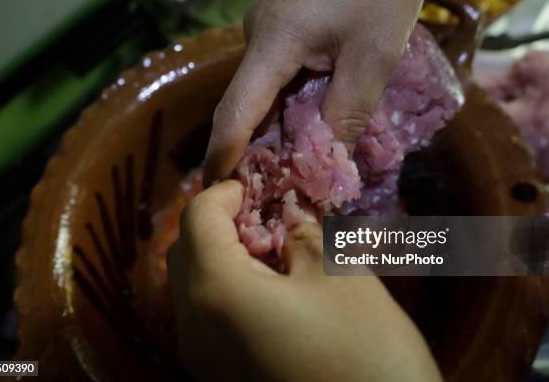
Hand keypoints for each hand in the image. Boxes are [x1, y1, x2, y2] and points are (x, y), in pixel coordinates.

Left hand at [167, 180, 441, 380]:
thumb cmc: (365, 352)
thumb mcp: (338, 275)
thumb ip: (302, 234)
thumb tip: (285, 219)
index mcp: (216, 291)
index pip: (197, 218)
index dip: (224, 192)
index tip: (254, 185)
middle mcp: (192, 327)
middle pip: (184, 250)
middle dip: (217, 222)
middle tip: (262, 213)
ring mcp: (201, 359)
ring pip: (191, 285)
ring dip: (220, 254)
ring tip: (268, 248)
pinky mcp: (217, 377)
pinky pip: (205, 316)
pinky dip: (224, 288)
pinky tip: (268, 287)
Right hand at [203, 0, 427, 185]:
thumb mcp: (374, 54)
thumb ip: (347, 113)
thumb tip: (329, 168)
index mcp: (272, 43)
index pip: (235, 112)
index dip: (223, 157)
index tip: (217, 194)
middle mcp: (257, 38)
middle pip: (247, 107)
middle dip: (257, 153)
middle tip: (271, 195)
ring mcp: (268, 29)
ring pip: (265, 93)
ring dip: (278, 131)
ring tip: (293, 172)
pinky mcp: (283, 25)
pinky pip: (278, 75)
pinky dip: (290, 105)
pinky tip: (307, 127)